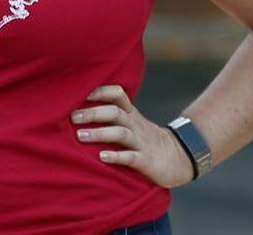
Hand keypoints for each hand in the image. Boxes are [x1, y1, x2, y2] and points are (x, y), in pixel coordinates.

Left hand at [70, 85, 195, 188]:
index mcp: (131, 114)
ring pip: (120, 133)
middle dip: (92, 113)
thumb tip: (78, 109)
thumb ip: (112, 115)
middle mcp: (135, 125)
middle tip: (72, 117)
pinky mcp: (146, 161)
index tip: (81, 93)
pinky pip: (131, 157)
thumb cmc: (146, 139)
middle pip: (114, 113)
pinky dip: (116, 156)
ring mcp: (141, 142)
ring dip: (99, 133)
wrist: (180, 158)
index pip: (117, 95)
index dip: (100, 91)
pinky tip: (102, 157)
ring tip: (80, 136)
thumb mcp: (133, 122)